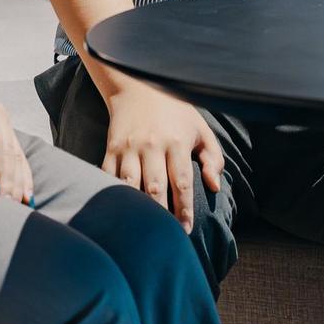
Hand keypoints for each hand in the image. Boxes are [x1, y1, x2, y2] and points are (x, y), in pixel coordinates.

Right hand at [103, 80, 223, 232]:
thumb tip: (214, 186)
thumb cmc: (176, 112)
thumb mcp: (200, 129)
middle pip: (155, 188)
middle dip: (161, 215)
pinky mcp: (111, 148)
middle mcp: (152, 145)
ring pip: (130, 185)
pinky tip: (118, 211)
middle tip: (166, 236)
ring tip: (142, 229)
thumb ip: (213, 157)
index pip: (181, 181)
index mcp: (177, 141)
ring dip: (136, 208)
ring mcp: (129, 147)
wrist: (139, 86)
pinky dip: (112, 194)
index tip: (186, 229)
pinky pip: (108, 176)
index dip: (183, 208)